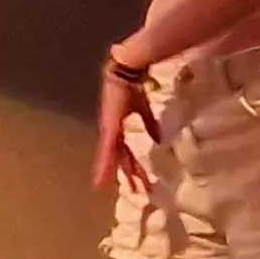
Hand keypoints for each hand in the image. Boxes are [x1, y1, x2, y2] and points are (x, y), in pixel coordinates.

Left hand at [93, 66, 156, 192]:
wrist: (128, 68)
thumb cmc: (136, 85)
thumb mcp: (145, 109)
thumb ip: (150, 124)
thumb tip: (159, 140)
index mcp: (121, 125)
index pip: (125, 148)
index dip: (130, 163)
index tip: (137, 180)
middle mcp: (113, 128)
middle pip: (120, 155)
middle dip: (128, 172)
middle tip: (135, 190)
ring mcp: (109, 127)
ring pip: (111, 156)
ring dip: (113, 172)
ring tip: (108, 189)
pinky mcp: (109, 125)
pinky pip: (106, 149)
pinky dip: (104, 165)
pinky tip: (100, 180)